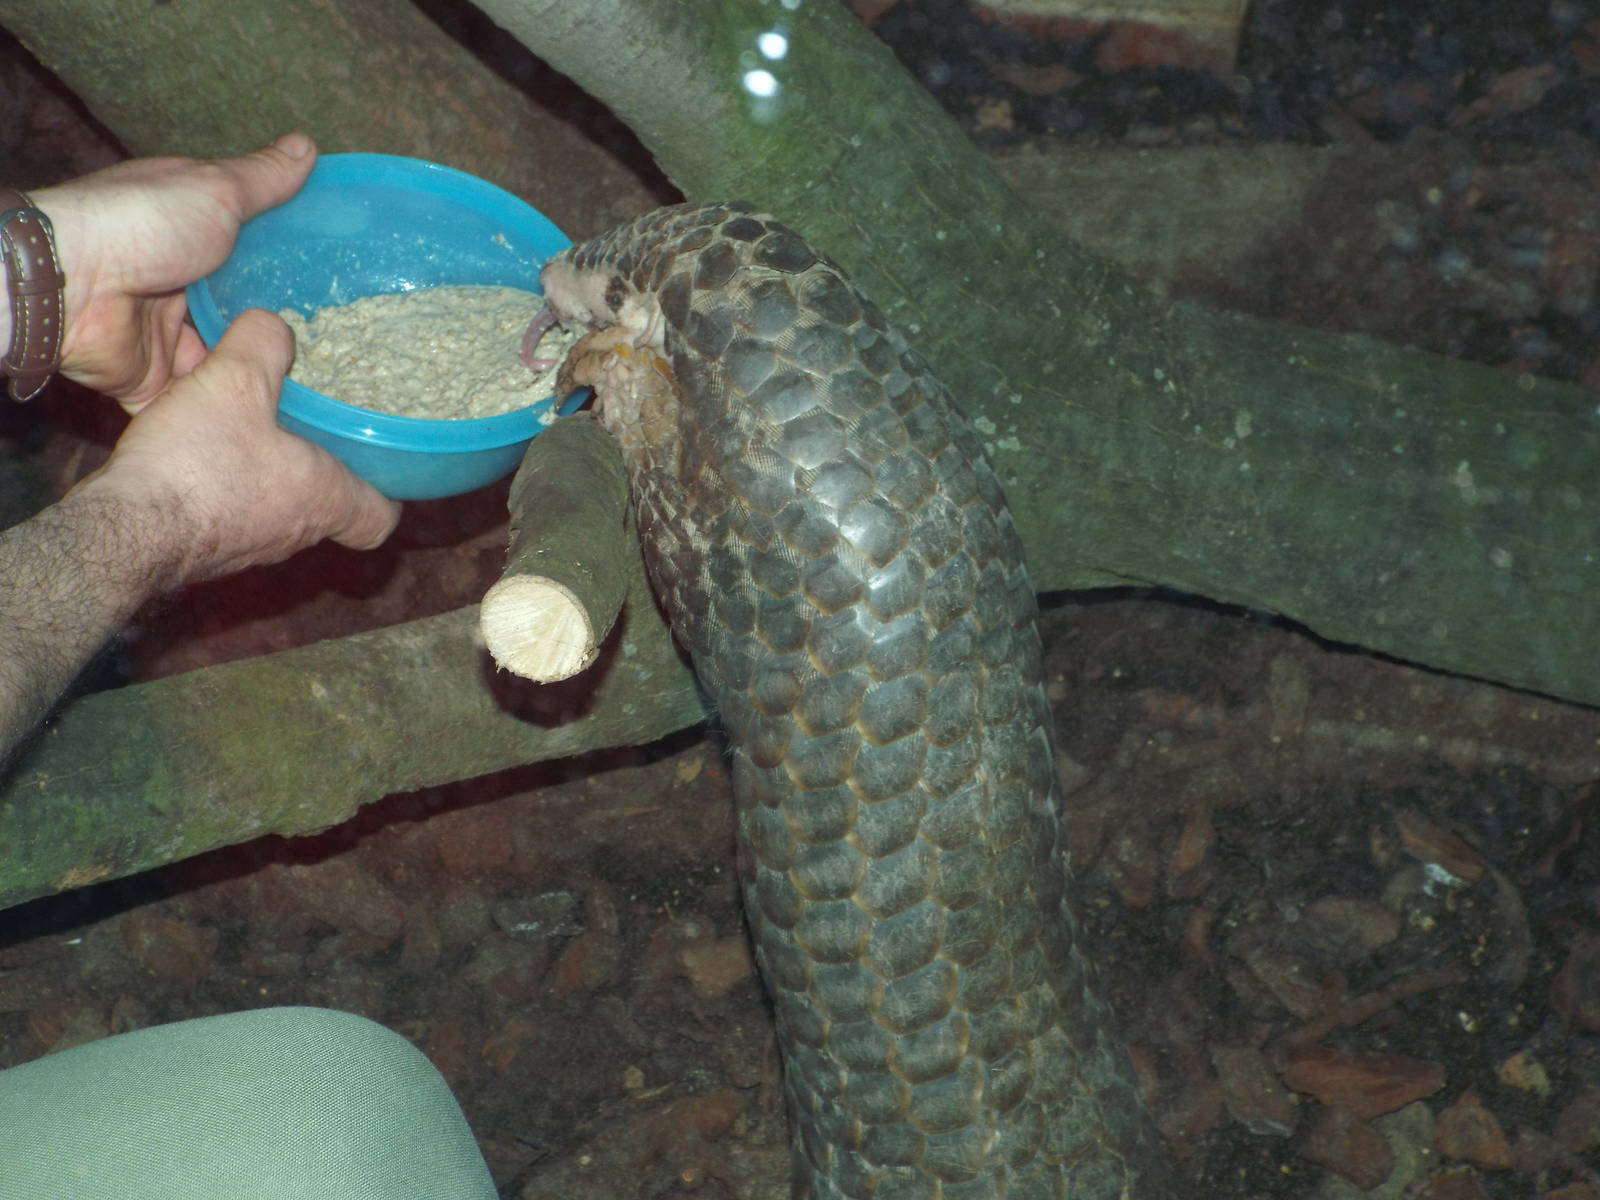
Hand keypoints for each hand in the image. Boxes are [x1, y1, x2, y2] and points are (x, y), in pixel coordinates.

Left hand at [32, 133, 316, 411]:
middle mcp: (178, 285)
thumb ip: (263, 178)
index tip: (340, 281)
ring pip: (226, 363)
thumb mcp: (216, 189)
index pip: (251, 251)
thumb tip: (307, 146)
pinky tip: (272, 420)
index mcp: (190, 234)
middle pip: (242, 312)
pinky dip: (225, 411)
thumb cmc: (144, 223)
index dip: (289, 263)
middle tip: (340, 345)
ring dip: (258, 373)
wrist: (73, 285)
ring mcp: (166, 336)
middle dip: (281, 329)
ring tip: (320, 389)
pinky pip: (197, 402)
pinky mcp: (154, 380)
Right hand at [68, 308, 399, 581]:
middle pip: (327, 503)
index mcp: (325, 498)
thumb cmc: (198, 465)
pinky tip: (196, 445)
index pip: (381, 518)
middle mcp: (294, 532)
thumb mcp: (236, 382)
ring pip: (275, 506)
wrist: (121, 533)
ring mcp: (247, 546)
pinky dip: (221, 480)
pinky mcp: (202, 546)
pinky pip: (227, 510)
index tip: (380, 465)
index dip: (388, 493)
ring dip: (266, 469)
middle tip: (308, 421)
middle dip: (320, 463)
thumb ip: (264, 344)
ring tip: (248, 422)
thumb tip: (274, 323)